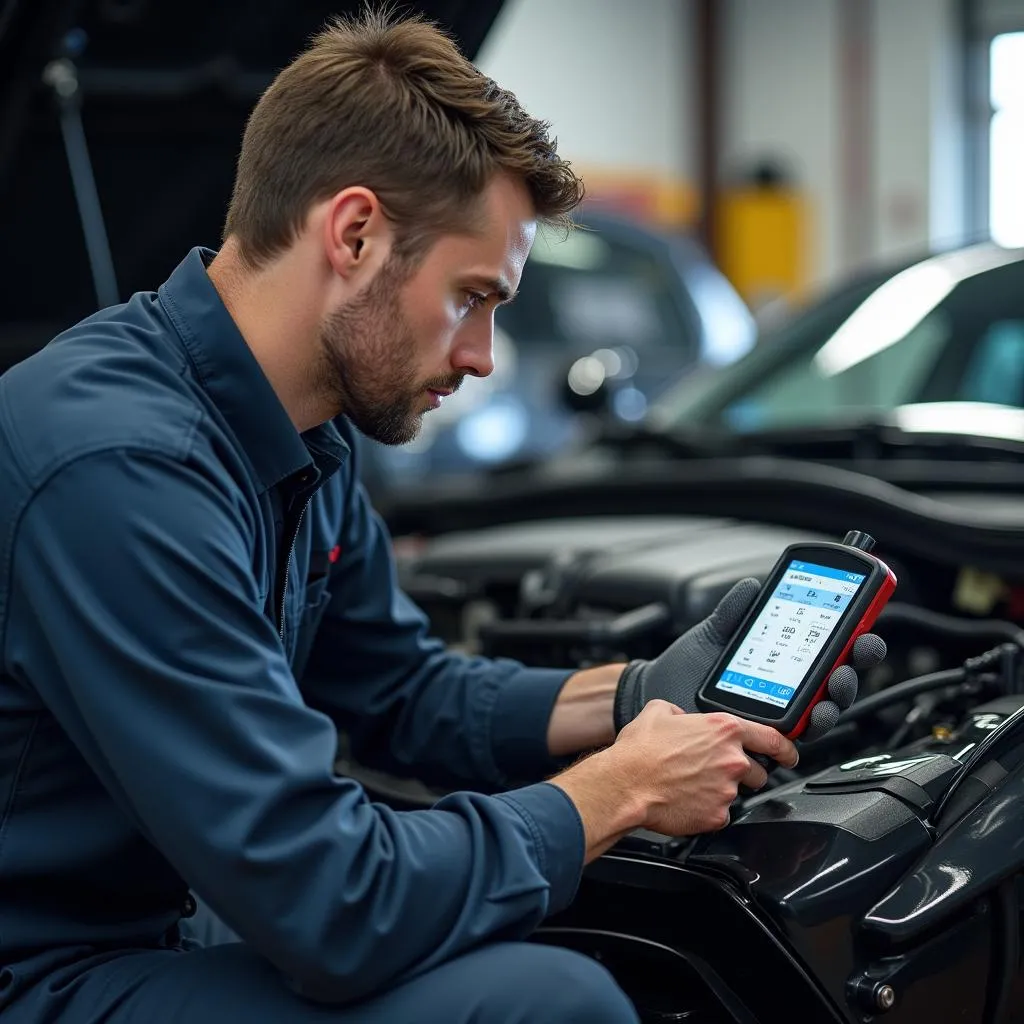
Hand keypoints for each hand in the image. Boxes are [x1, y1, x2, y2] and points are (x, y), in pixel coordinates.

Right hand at [552, 700, 798, 854]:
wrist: (624, 784)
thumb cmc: (639, 751)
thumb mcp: (658, 712)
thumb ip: (680, 712)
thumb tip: (682, 718)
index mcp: (723, 729)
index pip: (772, 738)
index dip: (786, 748)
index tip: (790, 755)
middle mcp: (731, 759)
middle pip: (758, 771)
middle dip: (743, 773)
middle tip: (716, 772)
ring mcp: (727, 790)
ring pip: (736, 793)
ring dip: (722, 791)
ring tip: (693, 787)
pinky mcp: (716, 816)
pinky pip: (720, 814)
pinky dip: (707, 810)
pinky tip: (687, 802)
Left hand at [613, 578, 886, 742]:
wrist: (656, 693)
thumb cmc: (687, 666)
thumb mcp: (713, 633)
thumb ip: (735, 612)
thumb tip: (752, 586)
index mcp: (785, 662)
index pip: (830, 653)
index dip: (855, 643)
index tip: (866, 632)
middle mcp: (788, 692)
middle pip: (835, 686)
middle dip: (850, 673)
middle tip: (851, 661)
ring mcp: (776, 718)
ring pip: (819, 716)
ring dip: (832, 704)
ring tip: (829, 691)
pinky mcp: (760, 741)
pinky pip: (788, 742)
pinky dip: (799, 729)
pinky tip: (799, 718)